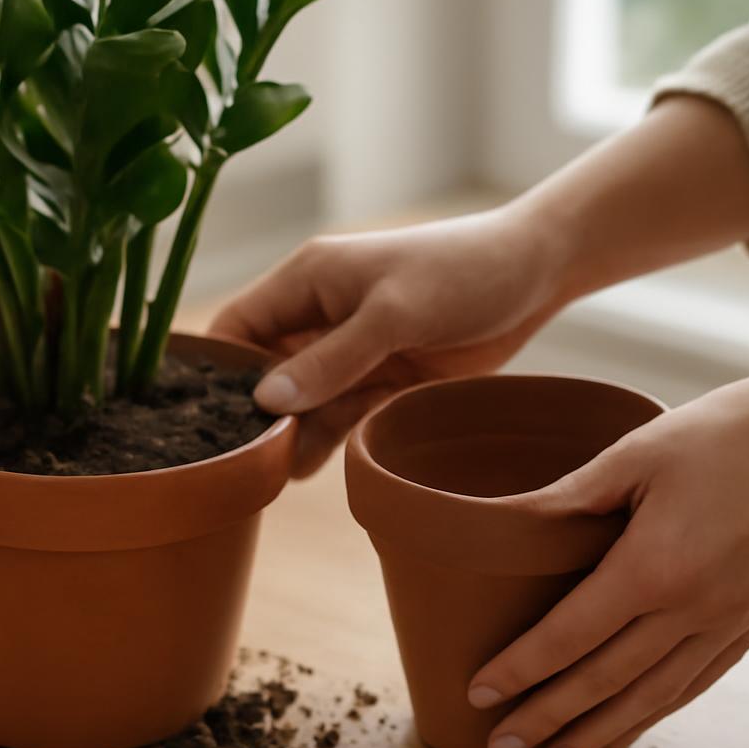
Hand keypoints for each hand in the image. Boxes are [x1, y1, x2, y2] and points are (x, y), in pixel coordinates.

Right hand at [212, 96, 748, 478]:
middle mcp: (320, 314)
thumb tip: (268, 400)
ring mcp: (353, 347)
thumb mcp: (394, 314)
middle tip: (250, 463)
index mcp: (307, 280)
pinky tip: (314, 467)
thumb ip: (332, 359)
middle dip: (258, 413)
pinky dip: (332, 437)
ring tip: (279, 476)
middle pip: (265, 371)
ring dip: (296, 432)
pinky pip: (344, 411)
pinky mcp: (385, 375)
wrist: (539, 274)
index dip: (217, 371)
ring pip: (304, 399)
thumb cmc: (463, 271)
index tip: (210, 421)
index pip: (236, 326)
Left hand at [466, 307, 748, 747]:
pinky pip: (696, 683)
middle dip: (547, 719)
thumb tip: (506, 521)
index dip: (521, 669)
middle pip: (605, 682)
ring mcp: (731, 623)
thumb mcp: (640, 450)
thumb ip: (572, 497)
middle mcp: (695, 610)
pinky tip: (629, 723)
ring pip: (652, 697)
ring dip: (598, 732)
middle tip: (498, 746)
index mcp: (657, 567)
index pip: (571, 636)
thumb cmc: (735, 430)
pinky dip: (654, 711)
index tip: (479, 692)